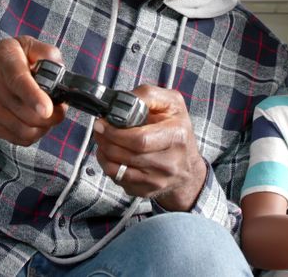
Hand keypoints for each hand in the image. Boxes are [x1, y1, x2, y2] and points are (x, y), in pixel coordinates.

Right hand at [0, 37, 66, 145]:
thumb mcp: (21, 45)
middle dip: (52, 115)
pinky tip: (35, 122)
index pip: (18, 81)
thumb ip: (45, 52)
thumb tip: (59, 70)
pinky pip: (19, 139)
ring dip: (44, 127)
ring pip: (24, 130)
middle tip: (59, 107)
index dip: (33, 96)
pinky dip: (33, 135)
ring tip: (48, 115)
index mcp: (5, 62)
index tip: (47, 108)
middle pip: (27, 113)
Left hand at [91, 84, 205, 210]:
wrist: (188, 167)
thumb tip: (122, 99)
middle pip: (126, 155)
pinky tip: (111, 155)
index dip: (115, 132)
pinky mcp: (147, 191)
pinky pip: (118, 181)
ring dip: (103, 153)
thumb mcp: (171, 103)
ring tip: (103, 141)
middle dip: (106, 141)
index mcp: (176, 136)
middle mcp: (170, 163)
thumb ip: (147, 95)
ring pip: (118, 170)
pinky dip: (109, 167)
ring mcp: (158, 180)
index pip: (139, 140)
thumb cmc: (177, 129)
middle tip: (99, 130)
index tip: (103, 123)